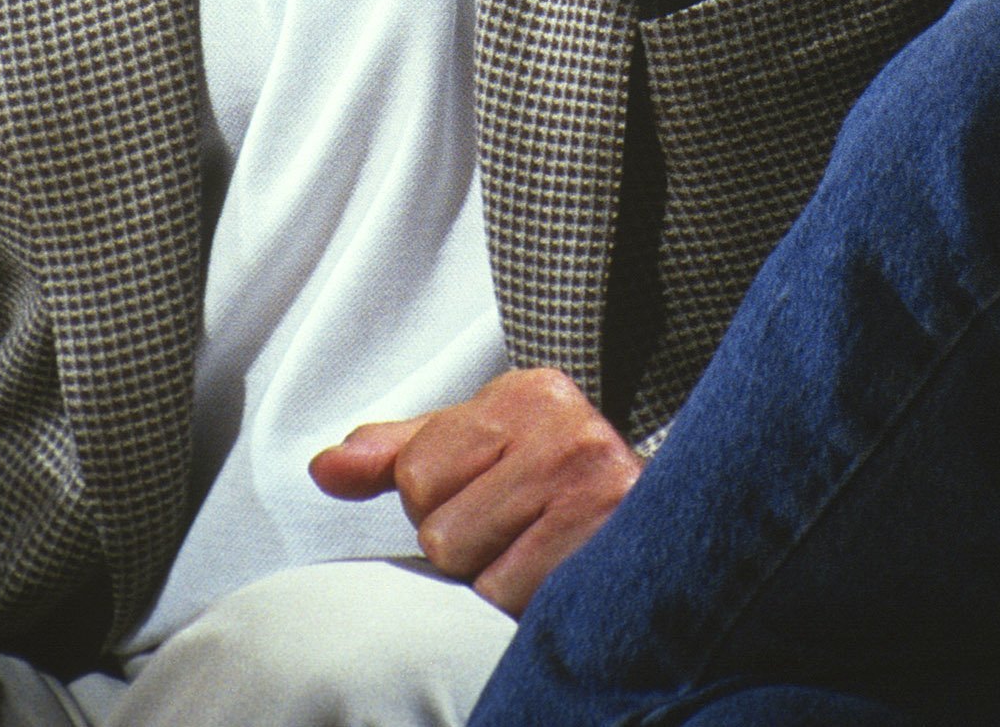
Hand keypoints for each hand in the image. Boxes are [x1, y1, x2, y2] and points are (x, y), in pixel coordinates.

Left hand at [307, 366, 639, 613]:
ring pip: (469, 568)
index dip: (439, 502)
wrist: (674, 528)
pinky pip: (510, 598)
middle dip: (467, 543)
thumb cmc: (559, 489)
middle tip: (519, 532)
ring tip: (539, 553)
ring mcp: (592, 489)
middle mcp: (566, 431)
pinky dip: (525, 604)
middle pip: (438, 526)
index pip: (415, 472)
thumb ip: (397, 453)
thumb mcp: (479, 450)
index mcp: (528, 394)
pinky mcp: (606, 547)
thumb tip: (325, 469)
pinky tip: (558, 578)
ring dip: (495, 577)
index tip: (493, 495)